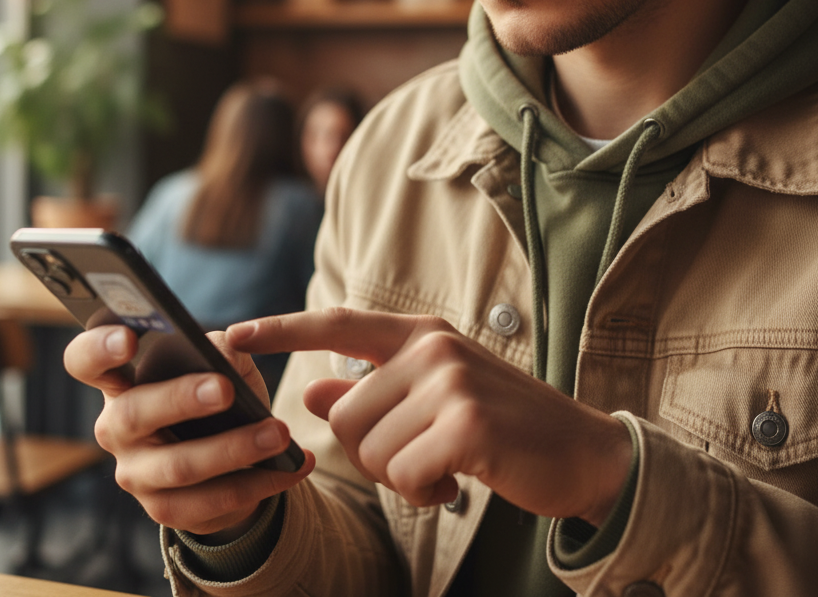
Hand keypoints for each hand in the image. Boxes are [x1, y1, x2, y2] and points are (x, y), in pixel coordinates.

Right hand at [63, 324, 314, 536]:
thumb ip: (219, 349)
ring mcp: (135, 473)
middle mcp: (116, 427)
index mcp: (120, 380)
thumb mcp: (219, 362)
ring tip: (278, 433)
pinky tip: (291, 467)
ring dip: (234, 449)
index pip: (85, 361)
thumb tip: (229, 347)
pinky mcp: (164, 509)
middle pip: (134, 413)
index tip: (127, 338)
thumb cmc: (214, 391)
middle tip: (224, 388)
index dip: (98, 348)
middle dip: (180, 399)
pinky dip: (258, 483)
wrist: (225, 455)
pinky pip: (211, 501)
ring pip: (179, 465)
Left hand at [227, 308, 629, 525]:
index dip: (282, 330)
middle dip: (373, 455)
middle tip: (423, 460)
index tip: (233, 335)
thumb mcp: (436, 399)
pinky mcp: (467, 424)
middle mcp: (433, 348)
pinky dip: (424, 492)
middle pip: (347, 415)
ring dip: (403, 478)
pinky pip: (404, 474)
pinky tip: (458, 483)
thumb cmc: (504, 428)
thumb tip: (315, 391)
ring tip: (447, 467)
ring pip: (372, 449)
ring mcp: (451, 382)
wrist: (584, 453)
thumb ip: (374, 391)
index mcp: (422, 335)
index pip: (337, 324)